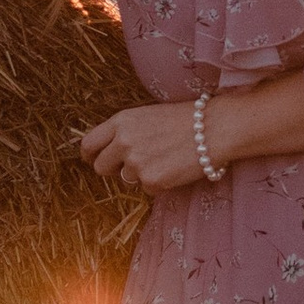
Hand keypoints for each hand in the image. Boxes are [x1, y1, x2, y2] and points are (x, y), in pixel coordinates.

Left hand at [79, 103, 214, 195]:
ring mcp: (136, 163)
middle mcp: (123, 142)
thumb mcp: (148, 115)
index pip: (89, 143)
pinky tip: (174, 167)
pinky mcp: (151, 181)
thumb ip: (126, 131)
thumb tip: (112, 149)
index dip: (89, 155)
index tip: (92, 159)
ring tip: (164, 159)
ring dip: (140, 174)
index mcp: (121, 121)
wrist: (214, 129)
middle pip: (101, 166)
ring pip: (126, 178)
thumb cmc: (185, 119)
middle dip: (112, 169)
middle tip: (131, 165)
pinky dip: (158, 182)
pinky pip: (147, 188)